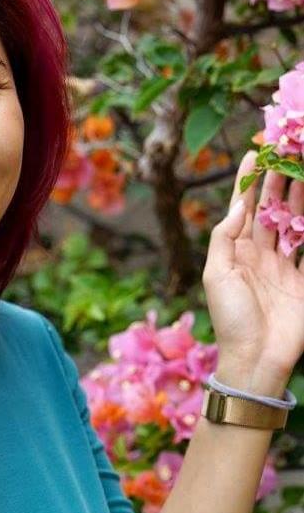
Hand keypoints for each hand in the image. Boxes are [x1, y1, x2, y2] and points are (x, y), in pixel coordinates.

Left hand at [202, 149, 303, 396]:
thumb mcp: (217, 274)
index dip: (249, 182)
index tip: (255, 154)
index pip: (243, 208)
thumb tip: (237, 203)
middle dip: (279, 182)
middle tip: (289, 154)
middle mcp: (261, 254)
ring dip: (300, 198)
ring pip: (295, 224)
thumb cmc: (230, 317)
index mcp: (236, 251)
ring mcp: (285, 267)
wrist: (256, 359)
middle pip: (272, 210)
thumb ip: (225, 237)